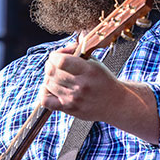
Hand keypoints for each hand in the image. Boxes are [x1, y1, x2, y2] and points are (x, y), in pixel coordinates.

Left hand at [40, 42, 159, 143]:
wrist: (115, 104)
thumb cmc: (103, 81)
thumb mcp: (95, 62)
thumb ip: (77, 51)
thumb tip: (59, 50)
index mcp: (88, 70)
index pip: (61, 61)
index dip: (54, 56)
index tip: (57, 57)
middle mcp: (81, 85)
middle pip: (51, 71)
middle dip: (50, 65)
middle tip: (54, 66)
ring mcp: (74, 98)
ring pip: (48, 84)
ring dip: (49, 78)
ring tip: (56, 77)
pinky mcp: (69, 109)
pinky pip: (45, 101)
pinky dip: (44, 93)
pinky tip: (50, 89)